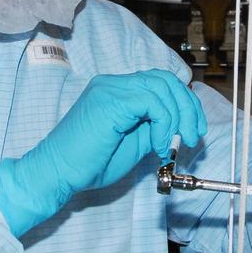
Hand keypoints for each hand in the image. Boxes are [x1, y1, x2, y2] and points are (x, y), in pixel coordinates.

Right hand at [0, 70, 205, 235]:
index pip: (161, 82)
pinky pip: (152, 102)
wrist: (57, 172)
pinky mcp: (110, 101)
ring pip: (162, 87)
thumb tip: (180, 125)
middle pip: (166, 80)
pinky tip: (157, 145)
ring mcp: (110, 89)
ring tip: (171, 145)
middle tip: (191, 138)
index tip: (194, 130)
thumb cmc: (89, 163)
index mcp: (117, 91)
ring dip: (177, 118)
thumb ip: (153, 127)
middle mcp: (113, 84)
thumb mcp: (133, 142)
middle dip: (188, 109)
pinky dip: (163, 124)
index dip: (184, 103)